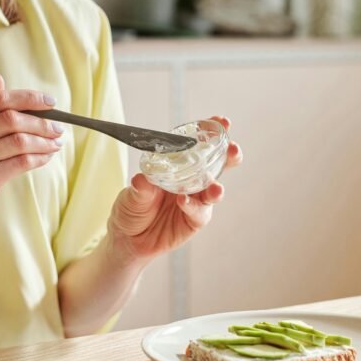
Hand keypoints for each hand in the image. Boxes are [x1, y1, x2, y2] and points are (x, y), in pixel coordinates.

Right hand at [0, 73, 62, 240]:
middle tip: (58, 126)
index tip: (49, 103)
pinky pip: (21, 163)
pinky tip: (47, 157)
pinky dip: (39, 158)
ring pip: (19, 141)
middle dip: (41, 121)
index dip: (27, 98)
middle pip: (10, 118)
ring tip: (56, 142)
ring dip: (44, 140)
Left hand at [106, 116, 242, 262]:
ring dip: (216, 188)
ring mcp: (195, 201)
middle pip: (217, 165)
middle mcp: (192, 180)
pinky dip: (193, 206)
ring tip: (216, 188)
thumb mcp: (131, 194)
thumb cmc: (131, 208)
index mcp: (179, 165)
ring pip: (213, 190)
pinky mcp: (194, 221)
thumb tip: (141, 179)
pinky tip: (183, 202)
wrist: (127, 239)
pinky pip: (199, 212)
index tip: (221, 121)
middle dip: (229, 156)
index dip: (212, 132)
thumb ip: (140, 188)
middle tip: (232, 150)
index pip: (199, 144)